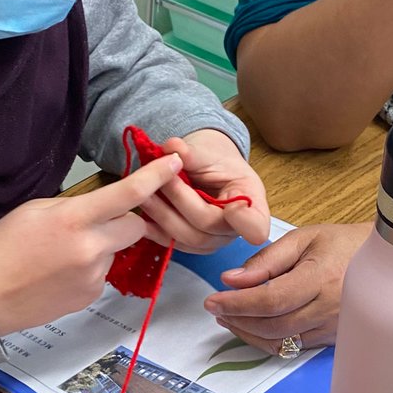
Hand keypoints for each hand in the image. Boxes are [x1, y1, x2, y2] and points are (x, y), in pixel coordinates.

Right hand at [0, 154, 182, 335]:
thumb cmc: (0, 249)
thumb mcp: (34, 210)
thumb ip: (74, 205)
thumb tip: (101, 204)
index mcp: (73, 220)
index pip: (128, 195)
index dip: (155, 176)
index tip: (174, 164)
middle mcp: (90, 250)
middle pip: (135, 226)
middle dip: (124, 220)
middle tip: (95, 221)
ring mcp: (92, 277)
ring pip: (115, 251)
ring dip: (101, 247)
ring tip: (61, 253)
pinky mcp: (90, 297)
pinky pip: (102, 274)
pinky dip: (89, 268)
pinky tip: (59, 272)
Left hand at [136, 129, 270, 252]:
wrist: (207, 169)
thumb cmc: (215, 160)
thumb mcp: (209, 151)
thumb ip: (193, 152)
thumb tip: (173, 147)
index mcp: (251, 202)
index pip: (253, 224)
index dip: (243, 221)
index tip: (230, 208)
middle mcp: (234, 229)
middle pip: (206, 225)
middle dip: (180, 200)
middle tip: (160, 179)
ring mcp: (213, 241)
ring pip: (186, 237)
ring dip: (162, 214)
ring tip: (143, 193)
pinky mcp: (191, 245)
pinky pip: (172, 244)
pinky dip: (154, 230)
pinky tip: (139, 217)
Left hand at [201, 222, 368, 354]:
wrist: (384, 262)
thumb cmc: (345, 244)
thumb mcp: (304, 238)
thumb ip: (266, 260)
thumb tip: (232, 280)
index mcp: (321, 279)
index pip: (270, 301)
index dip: (237, 304)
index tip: (212, 300)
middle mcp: (329, 309)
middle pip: (272, 327)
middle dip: (238, 320)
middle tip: (217, 308)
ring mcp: (333, 328)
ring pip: (281, 343)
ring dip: (249, 333)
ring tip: (229, 316)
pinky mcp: (332, 339)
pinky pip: (294, 347)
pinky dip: (268, 339)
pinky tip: (253, 325)